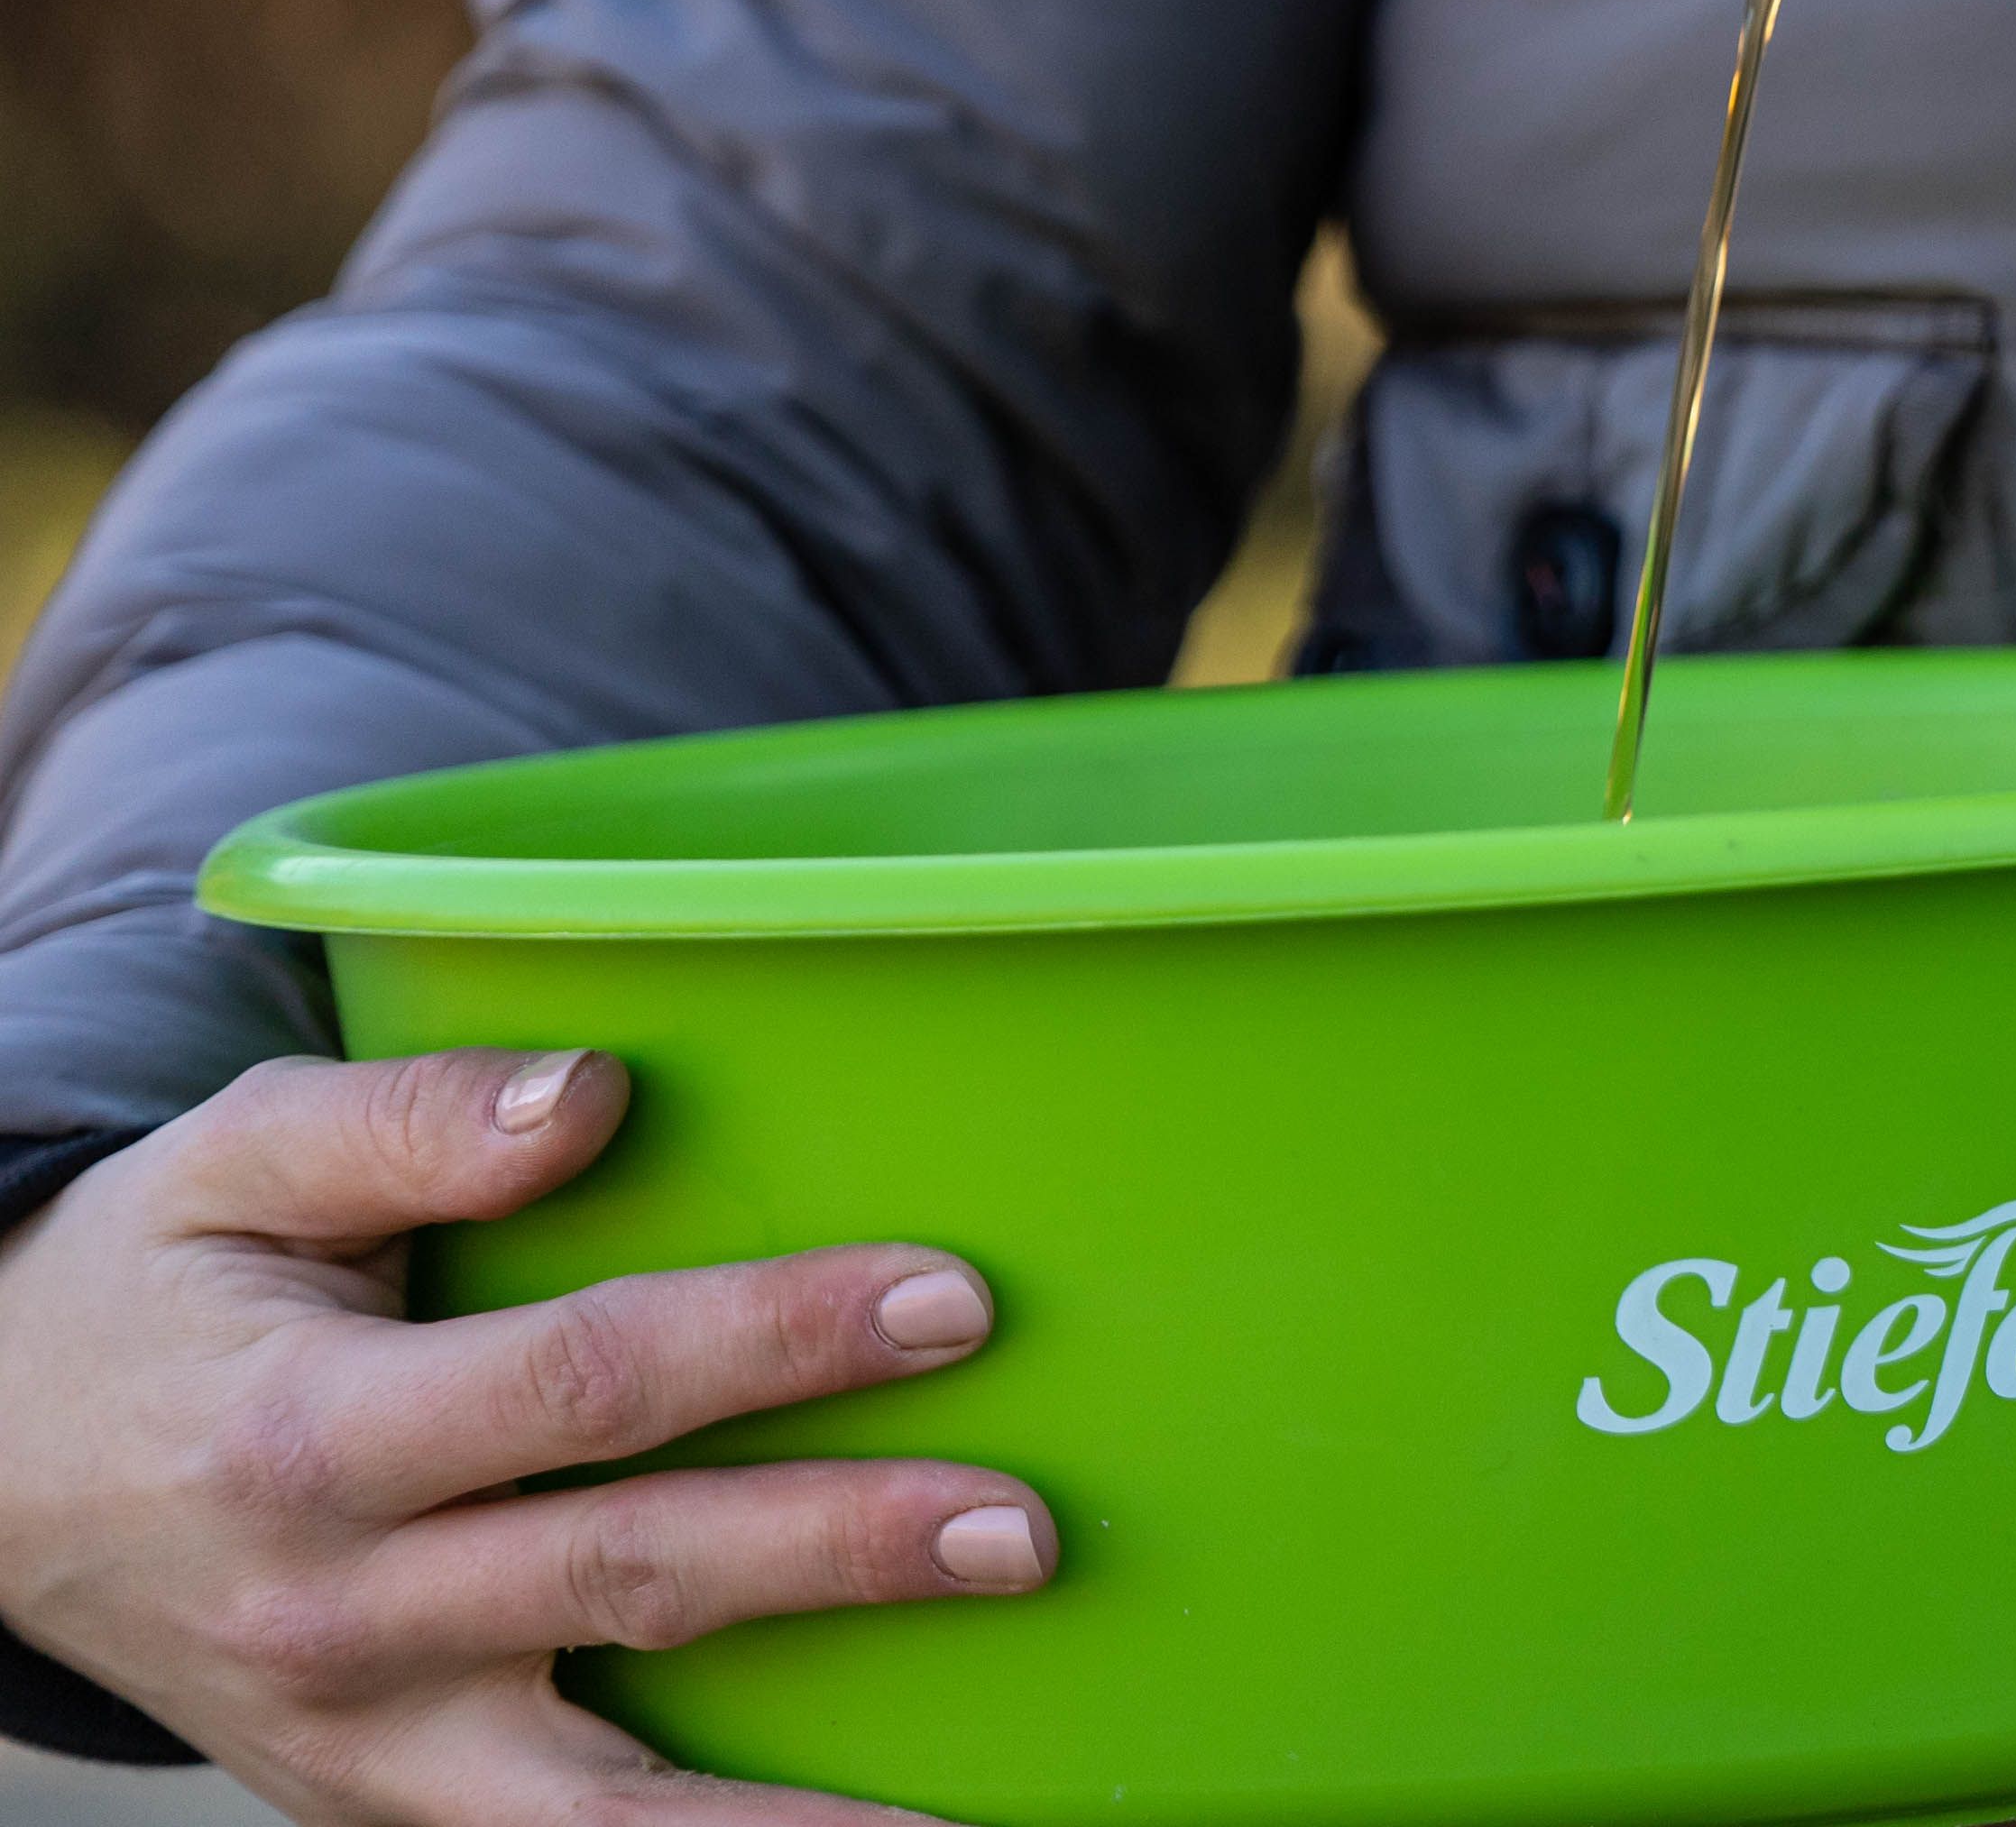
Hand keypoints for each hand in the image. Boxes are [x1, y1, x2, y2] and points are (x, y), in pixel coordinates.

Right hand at [0, 1048, 1045, 1826]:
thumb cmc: (156, 1292)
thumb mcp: (236, 1164)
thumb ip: (412, 1119)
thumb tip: (590, 1095)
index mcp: (311, 1435)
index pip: (583, 1383)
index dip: (770, 1339)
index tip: (949, 1301)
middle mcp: (340, 1613)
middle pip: (626, 1578)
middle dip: (837, 1553)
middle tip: (1025, 1529)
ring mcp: (363, 1743)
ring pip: (601, 1804)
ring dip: (793, 1816)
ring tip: (966, 1812)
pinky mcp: (382, 1810)